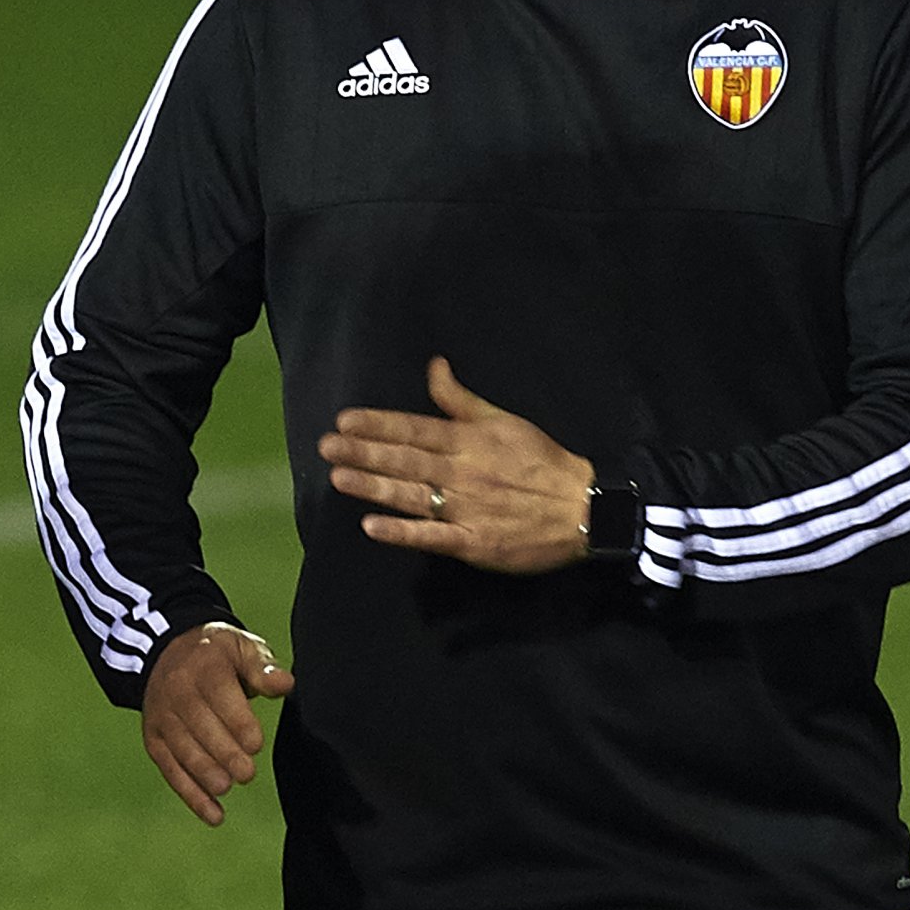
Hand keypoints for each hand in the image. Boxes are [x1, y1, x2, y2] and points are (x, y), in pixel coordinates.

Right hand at [142, 622, 295, 826]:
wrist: (166, 653)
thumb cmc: (217, 656)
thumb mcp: (241, 648)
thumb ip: (263, 669)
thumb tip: (285, 684)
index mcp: (203, 665)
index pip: (217, 694)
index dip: (237, 722)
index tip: (255, 744)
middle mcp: (177, 690)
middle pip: (197, 726)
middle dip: (223, 753)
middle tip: (247, 773)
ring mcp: (161, 716)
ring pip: (182, 750)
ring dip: (203, 773)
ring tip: (225, 787)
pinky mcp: (154, 739)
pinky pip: (171, 770)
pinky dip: (191, 795)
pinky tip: (214, 815)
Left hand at [317, 356, 592, 574]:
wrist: (584, 510)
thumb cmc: (541, 462)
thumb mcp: (503, 421)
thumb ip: (460, 399)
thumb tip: (433, 366)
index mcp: (468, 441)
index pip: (414, 429)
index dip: (377, 424)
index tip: (344, 420)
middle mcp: (462, 472)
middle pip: (405, 460)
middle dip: (362, 453)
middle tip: (326, 447)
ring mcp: (466, 509)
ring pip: (412, 495)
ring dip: (373, 486)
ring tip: (338, 478)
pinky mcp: (473, 543)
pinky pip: (432, 537)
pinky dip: (402, 532)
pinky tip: (371, 526)